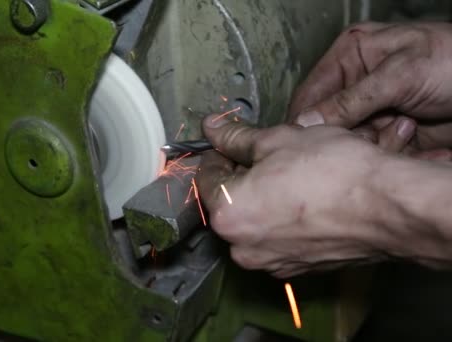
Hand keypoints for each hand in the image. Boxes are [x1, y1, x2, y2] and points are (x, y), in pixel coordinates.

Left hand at [197, 117, 398, 277]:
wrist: (389, 207)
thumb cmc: (332, 170)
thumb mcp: (277, 140)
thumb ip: (236, 137)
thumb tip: (210, 128)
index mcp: (227, 214)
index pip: (205, 178)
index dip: (218, 154)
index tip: (232, 142)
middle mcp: (241, 247)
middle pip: (228, 203)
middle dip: (242, 177)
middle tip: (266, 155)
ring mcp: (270, 263)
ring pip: (254, 222)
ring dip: (263, 198)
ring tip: (290, 175)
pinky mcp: (297, 270)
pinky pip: (278, 238)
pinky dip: (283, 219)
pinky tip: (305, 200)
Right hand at [289, 22, 451, 154]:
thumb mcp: (400, 75)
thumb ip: (351, 100)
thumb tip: (306, 122)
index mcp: (351, 56)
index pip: (309, 92)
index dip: (303, 120)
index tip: (302, 144)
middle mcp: (356, 85)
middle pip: (326, 122)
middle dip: (342, 136)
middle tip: (359, 141)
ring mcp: (373, 111)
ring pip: (349, 142)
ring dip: (371, 145)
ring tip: (403, 130)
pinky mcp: (390, 133)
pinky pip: (373, 151)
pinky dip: (388, 153)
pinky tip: (410, 139)